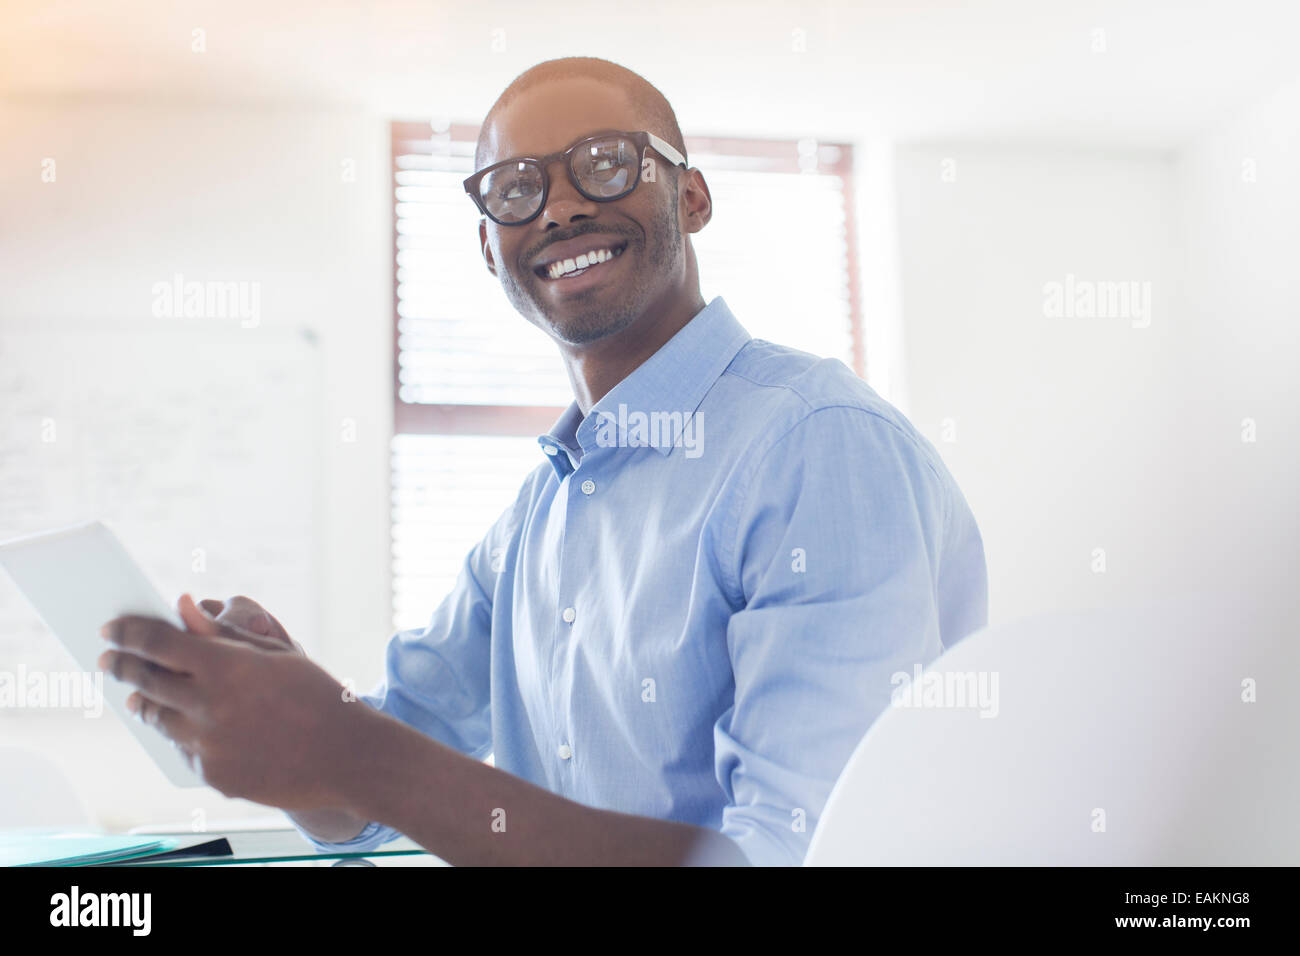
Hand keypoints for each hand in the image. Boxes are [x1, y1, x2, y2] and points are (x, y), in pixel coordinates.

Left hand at [98, 594, 370, 809]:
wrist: (346, 756)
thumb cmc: (315, 695)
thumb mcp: (274, 654)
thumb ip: (222, 633)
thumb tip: (182, 606)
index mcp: (225, 666)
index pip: (156, 643)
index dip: (128, 632)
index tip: (110, 628)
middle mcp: (209, 706)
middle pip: (147, 680)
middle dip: (122, 665)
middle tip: (109, 659)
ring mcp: (208, 745)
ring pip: (158, 718)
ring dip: (144, 701)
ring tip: (136, 696)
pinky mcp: (213, 774)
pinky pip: (184, 749)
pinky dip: (180, 733)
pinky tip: (183, 726)